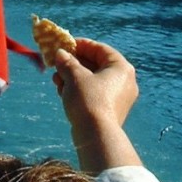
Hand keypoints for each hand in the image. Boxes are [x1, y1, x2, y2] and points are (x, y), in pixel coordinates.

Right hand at [52, 37, 142, 172]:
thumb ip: (67, 62)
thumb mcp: (75, 76)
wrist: (96, 136)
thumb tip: (60, 54)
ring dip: (73, 77)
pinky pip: (94, 93)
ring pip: (92, 80)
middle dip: (73, 64)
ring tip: (57, 79)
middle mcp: (124, 81)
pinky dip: (79, 90)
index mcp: (121, 67)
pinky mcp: (110, 111)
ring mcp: (118, 98)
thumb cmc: (88, 99)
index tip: (65, 45)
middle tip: (58, 63)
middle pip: (95, 65)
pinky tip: (62, 91)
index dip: (81, 45)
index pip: (100, 49)